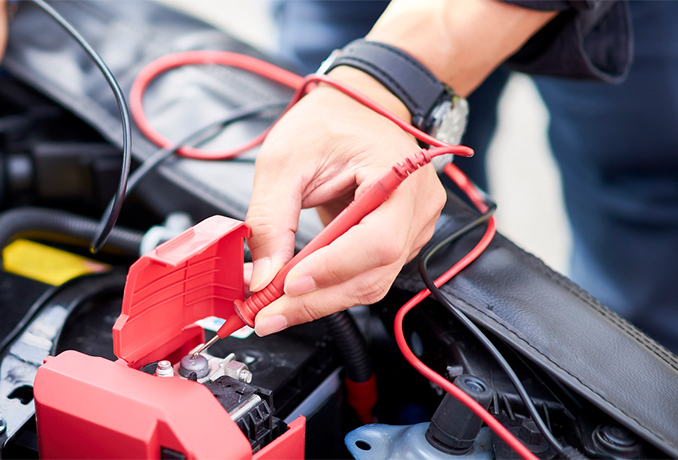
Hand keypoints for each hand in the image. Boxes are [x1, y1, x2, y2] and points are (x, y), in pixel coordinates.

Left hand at [245, 66, 446, 335]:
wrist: (358, 105)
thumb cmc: (327, 122)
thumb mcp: (283, 162)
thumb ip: (270, 220)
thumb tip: (260, 276)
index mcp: (397, 173)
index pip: (376, 240)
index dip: (332, 270)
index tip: (287, 286)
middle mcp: (417, 205)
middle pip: (374, 273)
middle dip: (316, 300)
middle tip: (266, 316)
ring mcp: (414, 225)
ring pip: (371, 282)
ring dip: (320, 301)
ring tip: (273, 310)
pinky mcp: (400, 238)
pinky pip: (368, 274)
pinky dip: (331, 288)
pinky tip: (297, 293)